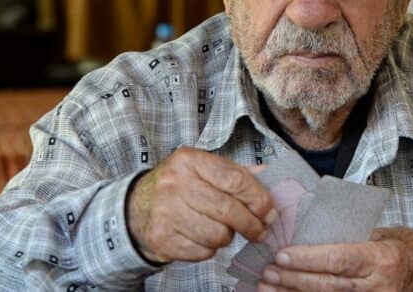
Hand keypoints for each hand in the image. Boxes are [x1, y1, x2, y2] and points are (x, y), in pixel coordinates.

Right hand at [126, 147, 274, 263]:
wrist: (137, 207)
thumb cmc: (181, 187)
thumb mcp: (205, 171)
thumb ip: (238, 175)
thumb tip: (275, 178)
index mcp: (190, 160)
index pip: (236, 180)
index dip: (258, 199)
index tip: (269, 212)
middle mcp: (175, 183)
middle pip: (228, 210)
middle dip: (251, 225)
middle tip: (259, 231)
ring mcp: (165, 211)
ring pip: (217, 235)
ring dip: (227, 237)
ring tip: (221, 229)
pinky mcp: (162, 238)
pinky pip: (203, 252)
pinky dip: (209, 249)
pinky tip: (202, 238)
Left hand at [256, 227, 412, 291]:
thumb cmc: (403, 248)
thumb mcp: (381, 234)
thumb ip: (349, 237)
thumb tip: (307, 232)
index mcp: (382, 258)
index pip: (338, 260)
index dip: (307, 259)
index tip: (282, 255)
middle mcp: (380, 286)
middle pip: (328, 286)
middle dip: (294, 280)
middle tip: (268, 272)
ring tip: (269, 288)